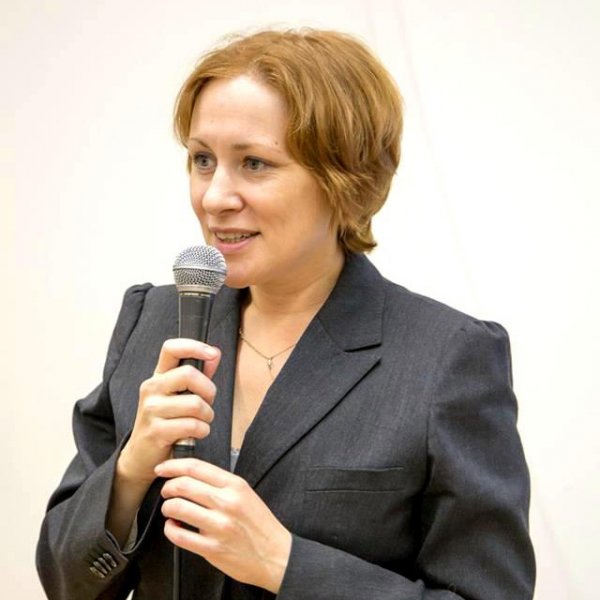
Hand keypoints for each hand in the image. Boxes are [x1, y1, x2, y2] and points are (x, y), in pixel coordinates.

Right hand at [118, 339, 220, 484]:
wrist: (142, 454)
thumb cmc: (168, 421)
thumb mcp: (180, 395)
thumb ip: (199, 374)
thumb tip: (215, 353)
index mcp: (159, 376)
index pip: (171, 348)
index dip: (194, 346)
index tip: (212, 353)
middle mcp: (151, 388)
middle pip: (189, 374)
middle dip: (208, 391)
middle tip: (207, 403)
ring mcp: (151, 409)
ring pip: (195, 404)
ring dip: (207, 416)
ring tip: (200, 422)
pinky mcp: (155, 431)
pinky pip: (193, 425)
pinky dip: (202, 431)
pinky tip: (195, 434)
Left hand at [156, 458, 291, 593]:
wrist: (276, 555)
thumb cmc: (259, 525)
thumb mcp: (246, 494)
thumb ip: (221, 484)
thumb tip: (192, 476)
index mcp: (235, 486)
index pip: (197, 467)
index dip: (174, 465)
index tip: (163, 468)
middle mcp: (227, 503)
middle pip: (183, 485)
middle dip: (168, 487)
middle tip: (166, 491)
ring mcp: (219, 526)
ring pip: (178, 508)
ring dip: (167, 507)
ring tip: (171, 509)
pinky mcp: (212, 549)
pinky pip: (179, 536)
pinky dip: (170, 529)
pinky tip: (174, 527)